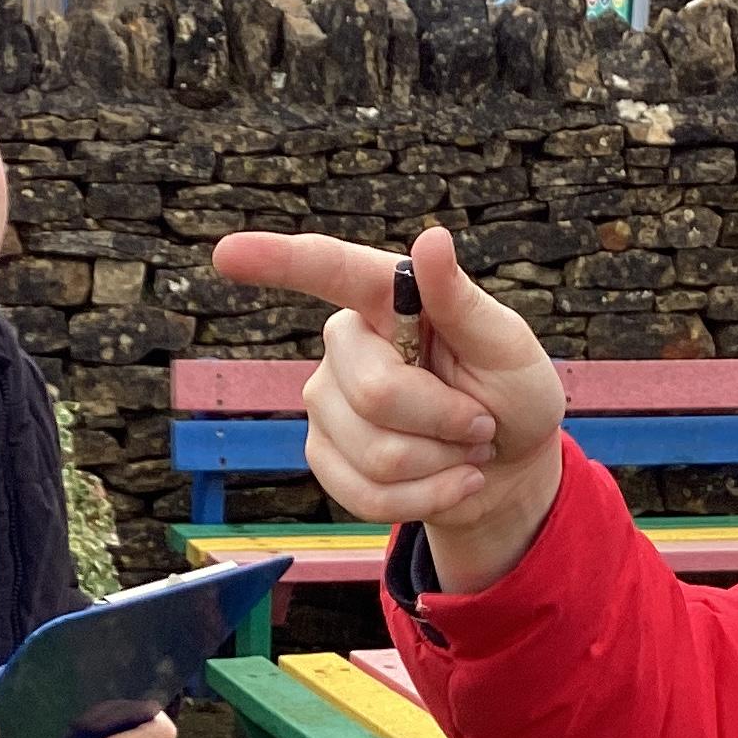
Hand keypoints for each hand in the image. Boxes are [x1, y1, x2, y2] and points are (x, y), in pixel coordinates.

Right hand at [212, 225, 568, 593]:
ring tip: (465, 450)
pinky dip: (426, 498)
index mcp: (388, 299)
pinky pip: (367, 494)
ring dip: (441, 464)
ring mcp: (327, 402)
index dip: (276, 262)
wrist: (507, 469)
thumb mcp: (508, 347)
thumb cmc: (511, 395)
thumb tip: (430, 239)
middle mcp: (347, 345)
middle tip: (480, 422)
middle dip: (445, 421)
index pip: (328, 271)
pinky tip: (449, 481)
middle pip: (375, 394)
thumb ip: (465, 302)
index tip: (225, 254)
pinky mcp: (324, 456)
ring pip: (376, 453)